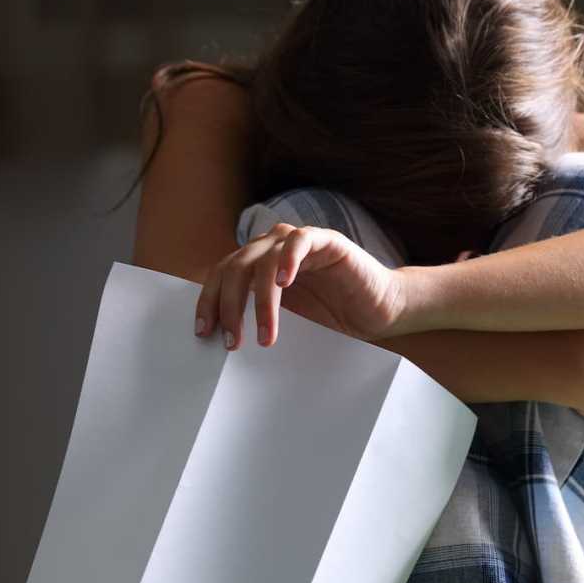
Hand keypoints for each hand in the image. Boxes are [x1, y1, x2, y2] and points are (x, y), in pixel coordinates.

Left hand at [195, 221, 406, 348]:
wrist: (380, 311)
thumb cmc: (334, 316)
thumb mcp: (286, 321)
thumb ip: (257, 316)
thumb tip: (221, 338)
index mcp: (258, 265)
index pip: (221, 275)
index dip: (209, 301)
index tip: (204, 332)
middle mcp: (273, 248)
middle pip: (235, 267)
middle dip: (229, 306)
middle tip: (232, 341)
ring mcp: (299, 242)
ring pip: (262, 260)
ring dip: (260, 301)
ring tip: (266, 336)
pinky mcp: (328, 241)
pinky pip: (301, 242)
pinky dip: (288, 259)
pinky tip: (285, 283)